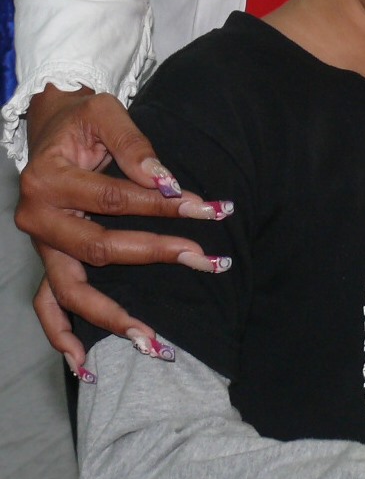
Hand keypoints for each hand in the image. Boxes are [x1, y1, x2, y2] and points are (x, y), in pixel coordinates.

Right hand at [17, 85, 231, 376]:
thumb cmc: (83, 119)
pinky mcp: (49, 260)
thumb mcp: (107, 113)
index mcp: (50, 180)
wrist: (50, 125)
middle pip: (102, 248)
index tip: (210, 209)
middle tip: (206, 259)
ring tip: (155, 342)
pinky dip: (64, 336)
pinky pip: (48, 306)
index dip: (164, 207)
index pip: (117, 199)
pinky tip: (88, 365)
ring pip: (72, 291)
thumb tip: (167, 182)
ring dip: (113, 318)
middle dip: (157, 255)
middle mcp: (39, 218)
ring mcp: (42, 246)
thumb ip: (136, 146)